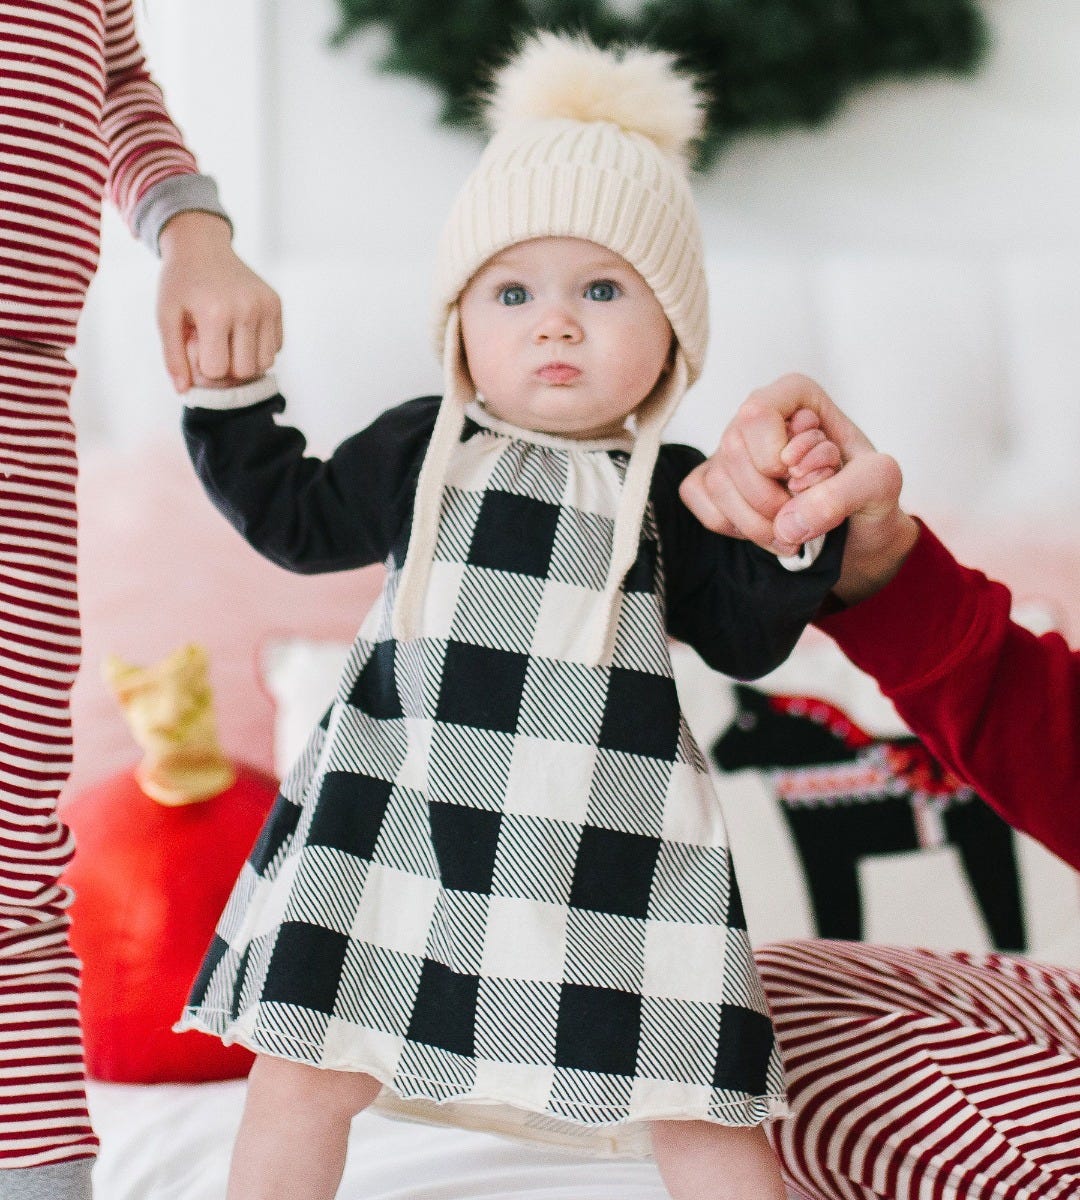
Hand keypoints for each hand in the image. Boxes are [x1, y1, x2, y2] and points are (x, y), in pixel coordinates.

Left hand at [157, 211, 282, 391]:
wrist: (202, 246)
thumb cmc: (180, 283)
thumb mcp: (166, 316)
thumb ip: (173, 357)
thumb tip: (184, 392)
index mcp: (216, 312)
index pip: (217, 370)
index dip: (203, 367)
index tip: (195, 348)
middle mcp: (247, 309)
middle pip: (245, 371)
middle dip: (227, 368)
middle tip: (212, 347)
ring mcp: (265, 306)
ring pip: (265, 364)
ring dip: (246, 361)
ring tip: (228, 342)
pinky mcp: (276, 304)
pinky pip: (276, 347)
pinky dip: (259, 348)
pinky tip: (241, 332)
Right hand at [679, 373, 920, 603]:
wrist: (858, 537)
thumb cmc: (869, 498)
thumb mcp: (880, 485)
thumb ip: (844, 493)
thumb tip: (788, 522)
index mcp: (796, 398)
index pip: (757, 412)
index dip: (773, 454)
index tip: (803, 476)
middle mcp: (758, 418)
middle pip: (733, 451)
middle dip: (770, 499)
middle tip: (805, 516)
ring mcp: (731, 450)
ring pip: (718, 482)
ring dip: (756, 523)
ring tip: (793, 532)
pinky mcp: (713, 481)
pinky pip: (699, 499)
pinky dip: (734, 527)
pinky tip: (767, 530)